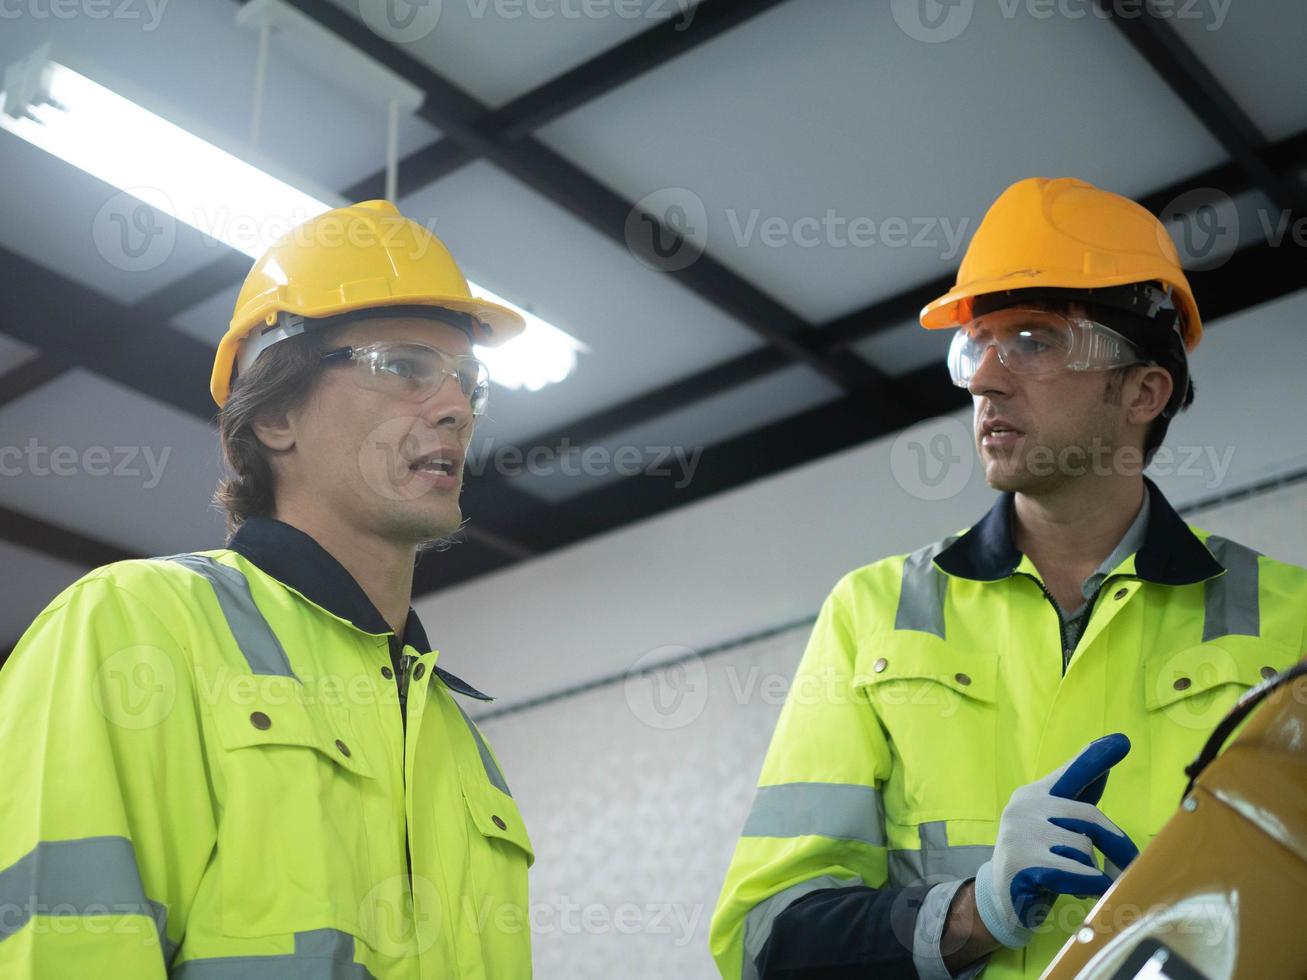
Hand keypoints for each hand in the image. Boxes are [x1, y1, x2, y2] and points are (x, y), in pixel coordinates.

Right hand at [973, 733, 1139, 948]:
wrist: (1000, 898)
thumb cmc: (1038, 858)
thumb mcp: (1055, 828)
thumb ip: (1075, 803)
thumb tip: (1103, 770)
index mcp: (1034, 794)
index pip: (1070, 773)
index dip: (1095, 758)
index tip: (1121, 740)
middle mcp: (1023, 806)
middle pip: (1088, 816)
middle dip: (1113, 844)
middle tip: (1127, 864)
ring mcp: (1020, 833)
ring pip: (1083, 848)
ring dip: (1091, 871)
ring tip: (1078, 880)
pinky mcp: (1022, 862)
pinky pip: (1077, 873)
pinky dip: (1091, 886)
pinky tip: (1088, 893)